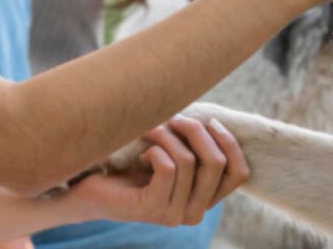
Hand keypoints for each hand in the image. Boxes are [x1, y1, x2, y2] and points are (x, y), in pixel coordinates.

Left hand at [66, 115, 248, 225]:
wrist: (93, 188)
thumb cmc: (132, 164)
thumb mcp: (172, 153)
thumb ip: (195, 146)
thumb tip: (213, 119)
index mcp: (205, 199)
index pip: (239, 173)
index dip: (230, 143)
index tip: (210, 121)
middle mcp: (195, 212)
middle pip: (216, 163)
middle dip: (196, 130)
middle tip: (173, 117)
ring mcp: (174, 214)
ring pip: (188, 161)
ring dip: (168, 135)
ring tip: (151, 130)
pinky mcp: (152, 208)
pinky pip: (167, 167)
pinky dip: (155, 149)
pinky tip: (142, 153)